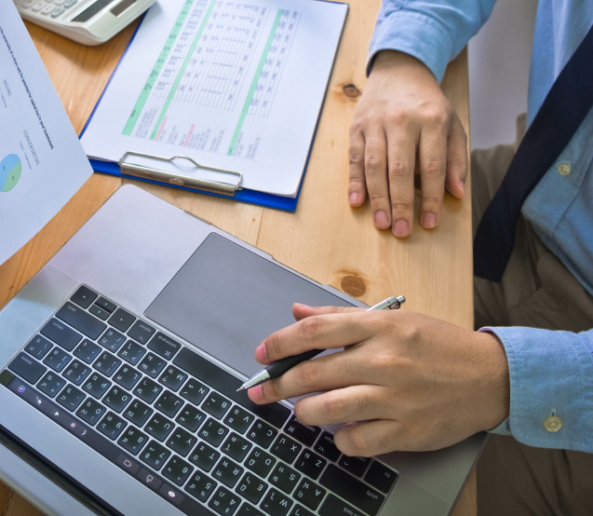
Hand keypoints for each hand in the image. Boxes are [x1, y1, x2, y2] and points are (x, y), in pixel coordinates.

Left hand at [248, 304, 508, 456]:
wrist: (491, 377)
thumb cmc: (438, 345)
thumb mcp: (393, 319)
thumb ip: (340, 317)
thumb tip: (296, 312)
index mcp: (378, 327)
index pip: (314, 332)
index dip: (280, 343)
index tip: (262, 354)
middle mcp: (384, 361)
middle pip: (313, 373)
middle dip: (279, 385)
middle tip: (261, 392)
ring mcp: (396, 398)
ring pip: (329, 409)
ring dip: (305, 412)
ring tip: (302, 411)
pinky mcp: (408, 431)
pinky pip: (357, 441)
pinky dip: (340, 439)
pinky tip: (340, 432)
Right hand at [349, 50, 467, 236]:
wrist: (399, 71)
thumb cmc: (428, 104)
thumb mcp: (452, 124)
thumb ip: (456, 158)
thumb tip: (455, 193)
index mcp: (431, 120)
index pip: (432, 166)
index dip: (430, 197)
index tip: (429, 222)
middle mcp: (401, 121)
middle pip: (400, 169)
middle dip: (400, 203)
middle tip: (401, 230)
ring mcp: (375, 123)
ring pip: (374, 165)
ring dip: (377, 198)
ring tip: (381, 223)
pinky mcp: (356, 126)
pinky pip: (354, 158)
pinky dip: (354, 181)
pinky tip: (357, 201)